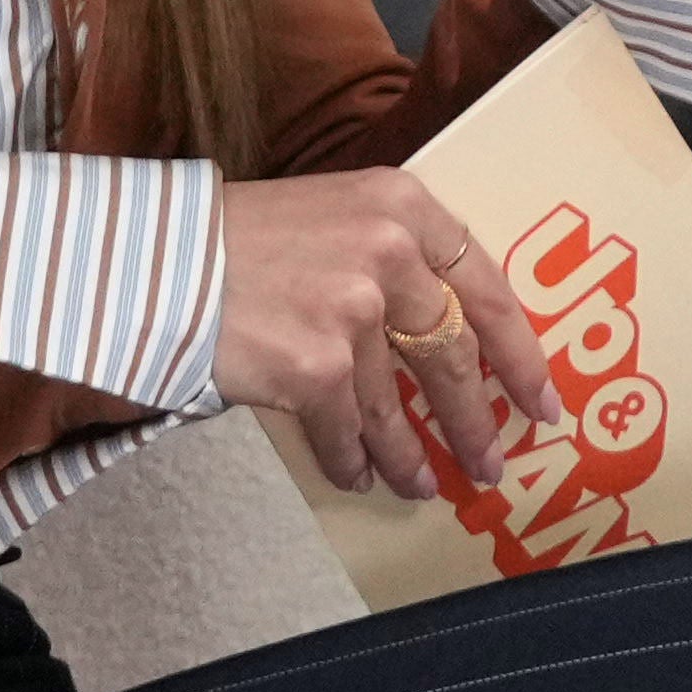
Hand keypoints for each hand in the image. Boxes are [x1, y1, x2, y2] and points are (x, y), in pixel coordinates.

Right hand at [217, 162, 533, 504]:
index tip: (542, 401)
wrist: (149, 257)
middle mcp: (389, 253)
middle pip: (454, 354)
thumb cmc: (237, 238)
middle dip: (475, 421)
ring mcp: (354, 312)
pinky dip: (352, 460)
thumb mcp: (334, 214)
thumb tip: (440, 335)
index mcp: (404, 206)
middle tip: (491, 462)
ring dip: (411, 454)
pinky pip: (346, 430)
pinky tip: (358, 475)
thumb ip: (392, 257)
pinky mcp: (314, 366)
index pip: (487, 289)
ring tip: (421, 485)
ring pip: (397, 404)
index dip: (521, 355)